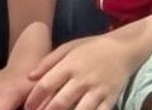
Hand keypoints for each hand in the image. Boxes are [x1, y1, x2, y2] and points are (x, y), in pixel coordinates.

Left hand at [24, 34, 143, 109]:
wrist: (124, 48)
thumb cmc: (92, 48)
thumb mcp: (69, 47)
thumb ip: (48, 61)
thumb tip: (29, 76)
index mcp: (70, 65)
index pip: (46, 85)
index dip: (34, 98)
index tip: (27, 107)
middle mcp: (82, 79)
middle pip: (59, 103)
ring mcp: (97, 91)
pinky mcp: (110, 99)